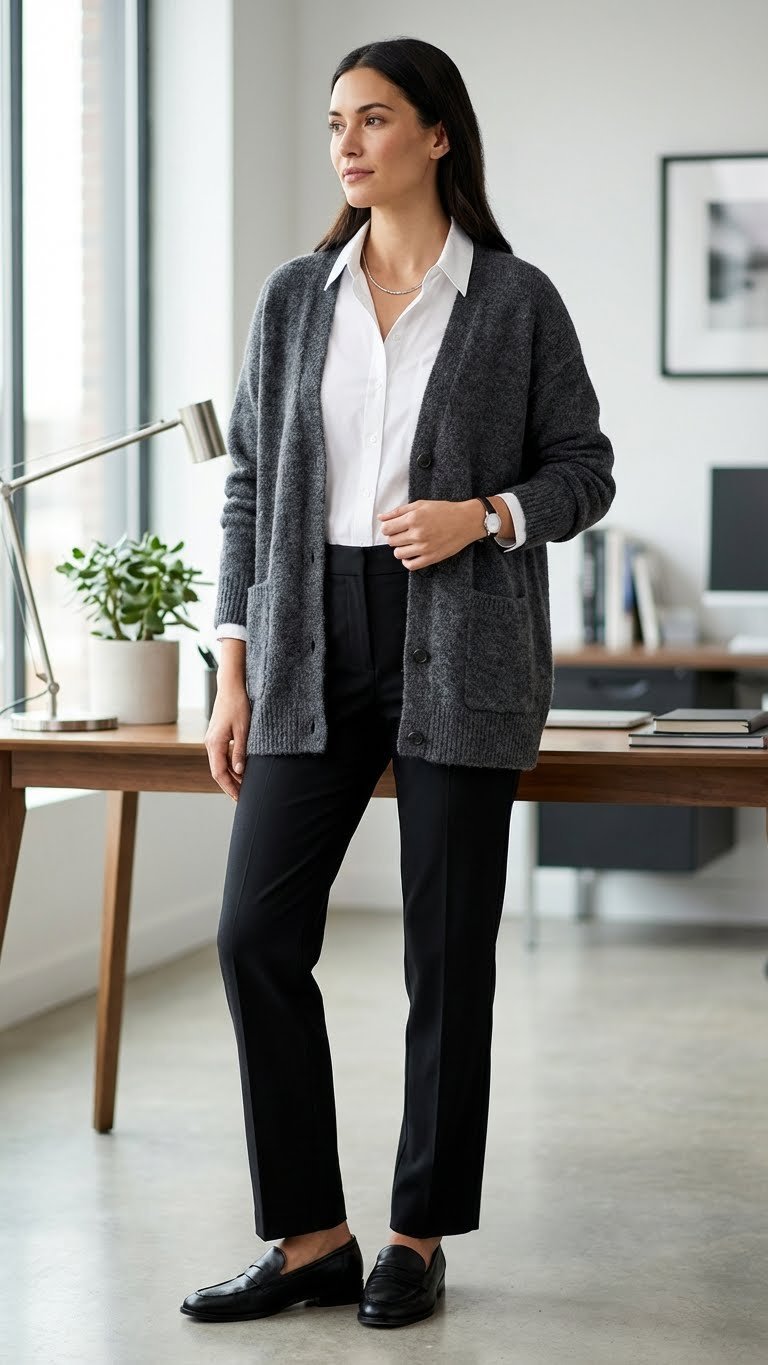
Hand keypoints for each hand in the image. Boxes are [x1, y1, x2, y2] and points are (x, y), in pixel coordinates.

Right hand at [205, 684, 251, 801]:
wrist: (231, 687)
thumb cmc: (238, 706)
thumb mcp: (244, 730)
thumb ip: (240, 752)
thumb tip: (240, 772)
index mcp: (215, 744)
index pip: (220, 774)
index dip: (229, 788)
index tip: (239, 799)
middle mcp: (210, 744)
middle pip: (218, 772)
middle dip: (230, 786)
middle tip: (243, 798)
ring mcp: (212, 740)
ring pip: (220, 765)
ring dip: (231, 777)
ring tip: (244, 787)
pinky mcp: (217, 736)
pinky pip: (222, 756)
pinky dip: (231, 766)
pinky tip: (241, 771)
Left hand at [378, 498, 485, 568]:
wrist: (466, 521)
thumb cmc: (444, 511)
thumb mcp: (420, 505)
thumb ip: (398, 511)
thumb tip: (380, 518)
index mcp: (413, 518)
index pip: (386, 529)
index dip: (388, 528)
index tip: (394, 527)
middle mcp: (417, 533)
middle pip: (391, 541)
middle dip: (395, 537)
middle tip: (405, 533)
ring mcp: (424, 547)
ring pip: (398, 554)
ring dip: (400, 549)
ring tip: (409, 543)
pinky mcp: (431, 558)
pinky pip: (410, 565)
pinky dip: (407, 561)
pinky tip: (412, 554)